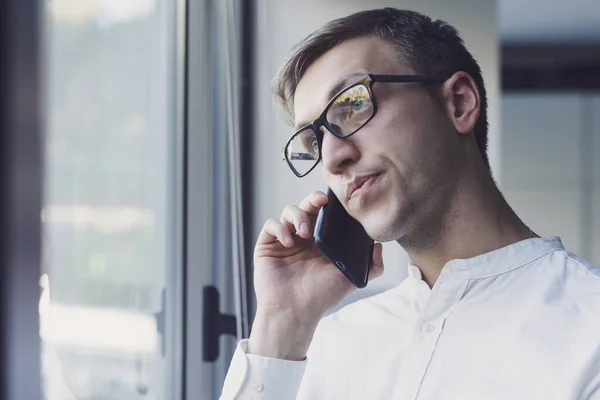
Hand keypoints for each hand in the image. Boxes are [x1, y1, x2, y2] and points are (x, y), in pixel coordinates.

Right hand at [248, 191, 384, 358]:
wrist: (294, 312)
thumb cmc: (320, 297)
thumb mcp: (351, 279)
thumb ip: (372, 266)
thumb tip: (379, 246)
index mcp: (321, 243)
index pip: (325, 215)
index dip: (330, 205)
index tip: (337, 200)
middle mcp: (303, 239)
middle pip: (307, 207)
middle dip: (314, 199)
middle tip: (322, 200)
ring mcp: (285, 241)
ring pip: (288, 211)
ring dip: (297, 215)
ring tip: (305, 232)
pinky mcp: (267, 246)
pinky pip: (271, 225)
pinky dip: (280, 227)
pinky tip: (289, 240)